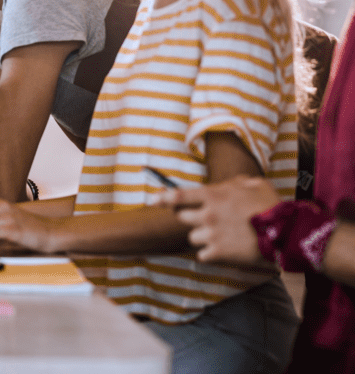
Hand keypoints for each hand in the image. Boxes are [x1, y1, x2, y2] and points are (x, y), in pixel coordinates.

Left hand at [158, 176, 279, 264]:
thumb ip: (236, 183)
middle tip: (208, 220)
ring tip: (223, 237)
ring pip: (193, 237)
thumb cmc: (272, 207)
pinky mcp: (217, 253)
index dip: (163, 197)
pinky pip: (203, 255)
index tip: (153, 200)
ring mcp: (210, 235)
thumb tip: (230, 185)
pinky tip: (225, 250)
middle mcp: (207, 215)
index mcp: (213, 196)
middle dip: (192, 219)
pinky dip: (211, 254)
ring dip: (203, 237)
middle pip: (182, 218)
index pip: (178, 196)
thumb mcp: (255, 184)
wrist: (284, 234)